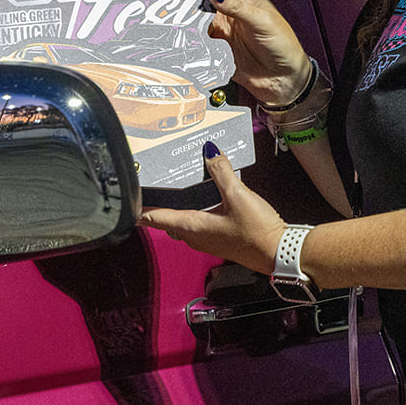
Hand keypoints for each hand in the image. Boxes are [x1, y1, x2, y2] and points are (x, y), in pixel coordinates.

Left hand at [138, 143, 285, 274]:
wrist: (279, 253)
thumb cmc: (256, 230)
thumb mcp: (238, 195)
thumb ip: (222, 172)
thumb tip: (209, 151)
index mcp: (191, 226)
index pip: (155, 218)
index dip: (139, 209)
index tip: (126, 199)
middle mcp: (194, 236)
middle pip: (166, 221)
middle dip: (156, 207)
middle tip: (148, 189)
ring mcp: (207, 240)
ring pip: (181, 223)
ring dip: (174, 210)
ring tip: (171, 191)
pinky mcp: (219, 239)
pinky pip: (197, 224)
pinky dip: (191, 212)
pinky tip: (202, 199)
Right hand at [175, 0, 311, 105]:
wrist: (284, 80)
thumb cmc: (282, 45)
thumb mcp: (263, 21)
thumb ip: (237, 8)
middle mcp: (225, 4)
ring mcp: (216, 23)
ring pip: (189, 6)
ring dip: (176, 0)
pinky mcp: (211, 44)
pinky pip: (189, 32)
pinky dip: (179, 28)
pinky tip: (168, 23)